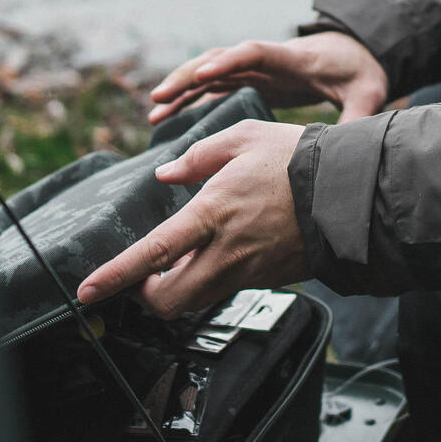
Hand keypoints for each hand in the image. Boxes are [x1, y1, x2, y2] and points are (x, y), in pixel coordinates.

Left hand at [75, 119, 308, 317]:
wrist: (353, 193)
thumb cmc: (299, 160)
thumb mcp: (242, 139)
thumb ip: (197, 157)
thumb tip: (166, 173)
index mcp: (213, 214)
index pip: (152, 255)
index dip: (116, 277)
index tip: (87, 291)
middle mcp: (227, 252)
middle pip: (168, 302)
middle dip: (145, 296)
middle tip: (142, 276)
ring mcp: (248, 271)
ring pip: (196, 302)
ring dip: (177, 289)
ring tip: (180, 259)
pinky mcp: (267, 278)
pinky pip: (226, 289)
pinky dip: (210, 278)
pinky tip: (221, 251)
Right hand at [149, 28, 391, 126]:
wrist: (359, 52)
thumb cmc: (361, 71)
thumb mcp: (367, 93)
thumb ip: (357, 116)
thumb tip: (349, 146)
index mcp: (291, 58)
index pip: (254, 53)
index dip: (228, 62)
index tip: (204, 75)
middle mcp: (266, 59)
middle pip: (219, 59)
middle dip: (188, 76)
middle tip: (159, 97)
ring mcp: (255, 67)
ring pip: (209, 72)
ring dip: (181, 88)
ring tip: (153, 111)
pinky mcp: (251, 78)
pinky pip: (213, 85)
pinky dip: (189, 97)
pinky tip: (167, 116)